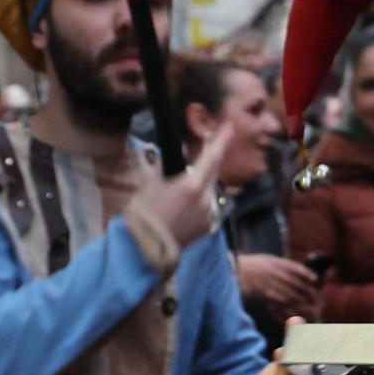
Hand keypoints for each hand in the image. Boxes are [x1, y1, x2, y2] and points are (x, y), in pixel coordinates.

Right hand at [139, 123, 229, 247]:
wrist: (144, 248)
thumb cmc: (144, 212)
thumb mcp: (151, 182)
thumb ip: (167, 165)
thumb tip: (180, 152)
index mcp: (191, 186)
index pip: (212, 158)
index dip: (221, 141)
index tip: (230, 127)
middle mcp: (206, 200)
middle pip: (214, 172)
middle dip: (212, 159)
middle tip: (209, 145)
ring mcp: (209, 215)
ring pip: (210, 189)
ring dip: (203, 181)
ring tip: (184, 183)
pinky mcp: (208, 227)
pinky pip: (208, 206)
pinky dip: (201, 199)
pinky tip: (186, 203)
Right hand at [238, 254, 320, 317]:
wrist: (237, 270)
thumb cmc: (254, 264)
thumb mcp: (270, 259)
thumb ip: (283, 264)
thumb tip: (297, 270)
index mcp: (278, 262)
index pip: (296, 267)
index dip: (307, 273)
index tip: (315, 279)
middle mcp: (276, 271)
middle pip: (295, 282)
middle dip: (306, 290)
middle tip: (314, 296)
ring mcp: (270, 281)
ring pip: (289, 291)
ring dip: (298, 299)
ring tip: (305, 304)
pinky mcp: (264, 290)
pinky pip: (278, 298)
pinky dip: (286, 303)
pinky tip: (291, 306)